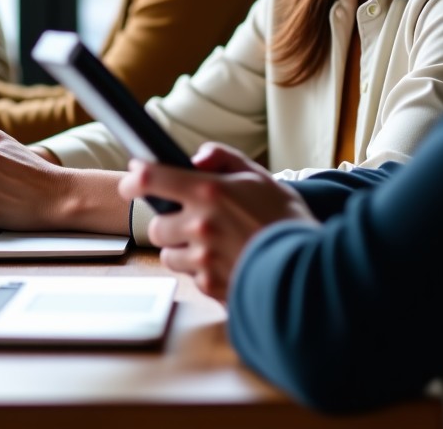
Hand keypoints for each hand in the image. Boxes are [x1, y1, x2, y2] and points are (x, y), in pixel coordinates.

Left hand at [118, 142, 315, 302]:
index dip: (135, 179)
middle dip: (169, 222)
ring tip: (212, 245)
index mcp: (208, 193)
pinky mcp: (209, 286)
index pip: (152, 179)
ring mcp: (202, 259)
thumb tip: (196, 157)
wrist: (310, 270)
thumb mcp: (260, 177)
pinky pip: (190, 276)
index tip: (132, 182)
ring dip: (182, 249)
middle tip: (192, 220)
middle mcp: (199, 226)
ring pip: (169, 254)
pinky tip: (226, 264)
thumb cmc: (286, 220)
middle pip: (156, 225)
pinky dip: (201, 271)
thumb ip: (224, 158)